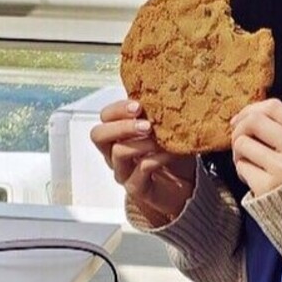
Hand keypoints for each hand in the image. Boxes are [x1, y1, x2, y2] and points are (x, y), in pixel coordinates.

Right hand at [90, 99, 195, 224]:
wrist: (183, 190)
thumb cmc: (171, 158)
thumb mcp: (166, 132)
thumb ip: (159, 116)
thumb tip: (167, 90)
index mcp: (118, 136)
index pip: (105, 117)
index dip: (118, 109)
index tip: (138, 105)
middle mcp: (114, 154)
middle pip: (99, 135)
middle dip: (121, 126)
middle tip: (146, 124)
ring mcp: (123, 172)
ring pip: (118, 152)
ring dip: (140, 142)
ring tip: (159, 138)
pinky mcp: (136, 189)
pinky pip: (140, 171)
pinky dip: (155, 158)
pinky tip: (169, 153)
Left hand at [230, 98, 281, 198]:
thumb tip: (245, 116)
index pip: (275, 107)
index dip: (252, 109)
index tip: (241, 119)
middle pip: (255, 121)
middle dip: (239, 128)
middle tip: (239, 140)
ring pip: (243, 143)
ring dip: (238, 152)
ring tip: (248, 163)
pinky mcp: (266, 188)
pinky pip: (242, 167)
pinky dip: (242, 171)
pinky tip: (253, 180)